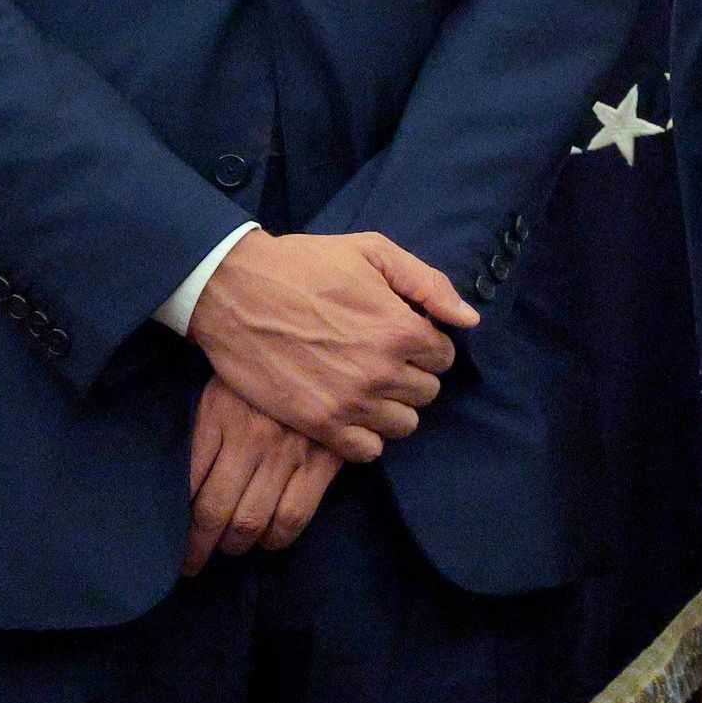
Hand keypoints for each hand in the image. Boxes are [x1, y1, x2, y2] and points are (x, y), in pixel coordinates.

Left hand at [184, 375, 339, 572]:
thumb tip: (184, 483)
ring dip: (237, 545)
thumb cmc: (261, 369)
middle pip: (215, 511)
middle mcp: (250, 437)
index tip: (174, 547)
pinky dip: (277, 537)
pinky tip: (269, 539)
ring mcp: (289, 451)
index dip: (178, 525)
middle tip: (195, 562)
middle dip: (201, 546)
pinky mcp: (324, 461)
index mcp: (217, 415)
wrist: (320, 342)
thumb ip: (202, 428)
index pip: (187, 485)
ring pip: (253, 521)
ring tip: (232, 547)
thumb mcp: (220, 386)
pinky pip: (294, 515)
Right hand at [188, 232, 471, 455]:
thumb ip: (428, 284)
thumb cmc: (304, 265)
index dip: (426, 345)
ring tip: (366, 386)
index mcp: (400, 329)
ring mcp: (349, 402)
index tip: (401, 336)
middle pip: (427, 393)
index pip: (445, 357)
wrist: (233, 291)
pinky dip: (365, 437)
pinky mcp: (318, 423)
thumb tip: (468, 320)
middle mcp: (381, 371)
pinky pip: (368, 451)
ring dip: (391, 407)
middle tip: (381, 360)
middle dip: (411, 376)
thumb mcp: (373, 252)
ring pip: (403, 425)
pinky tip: (349, 412)